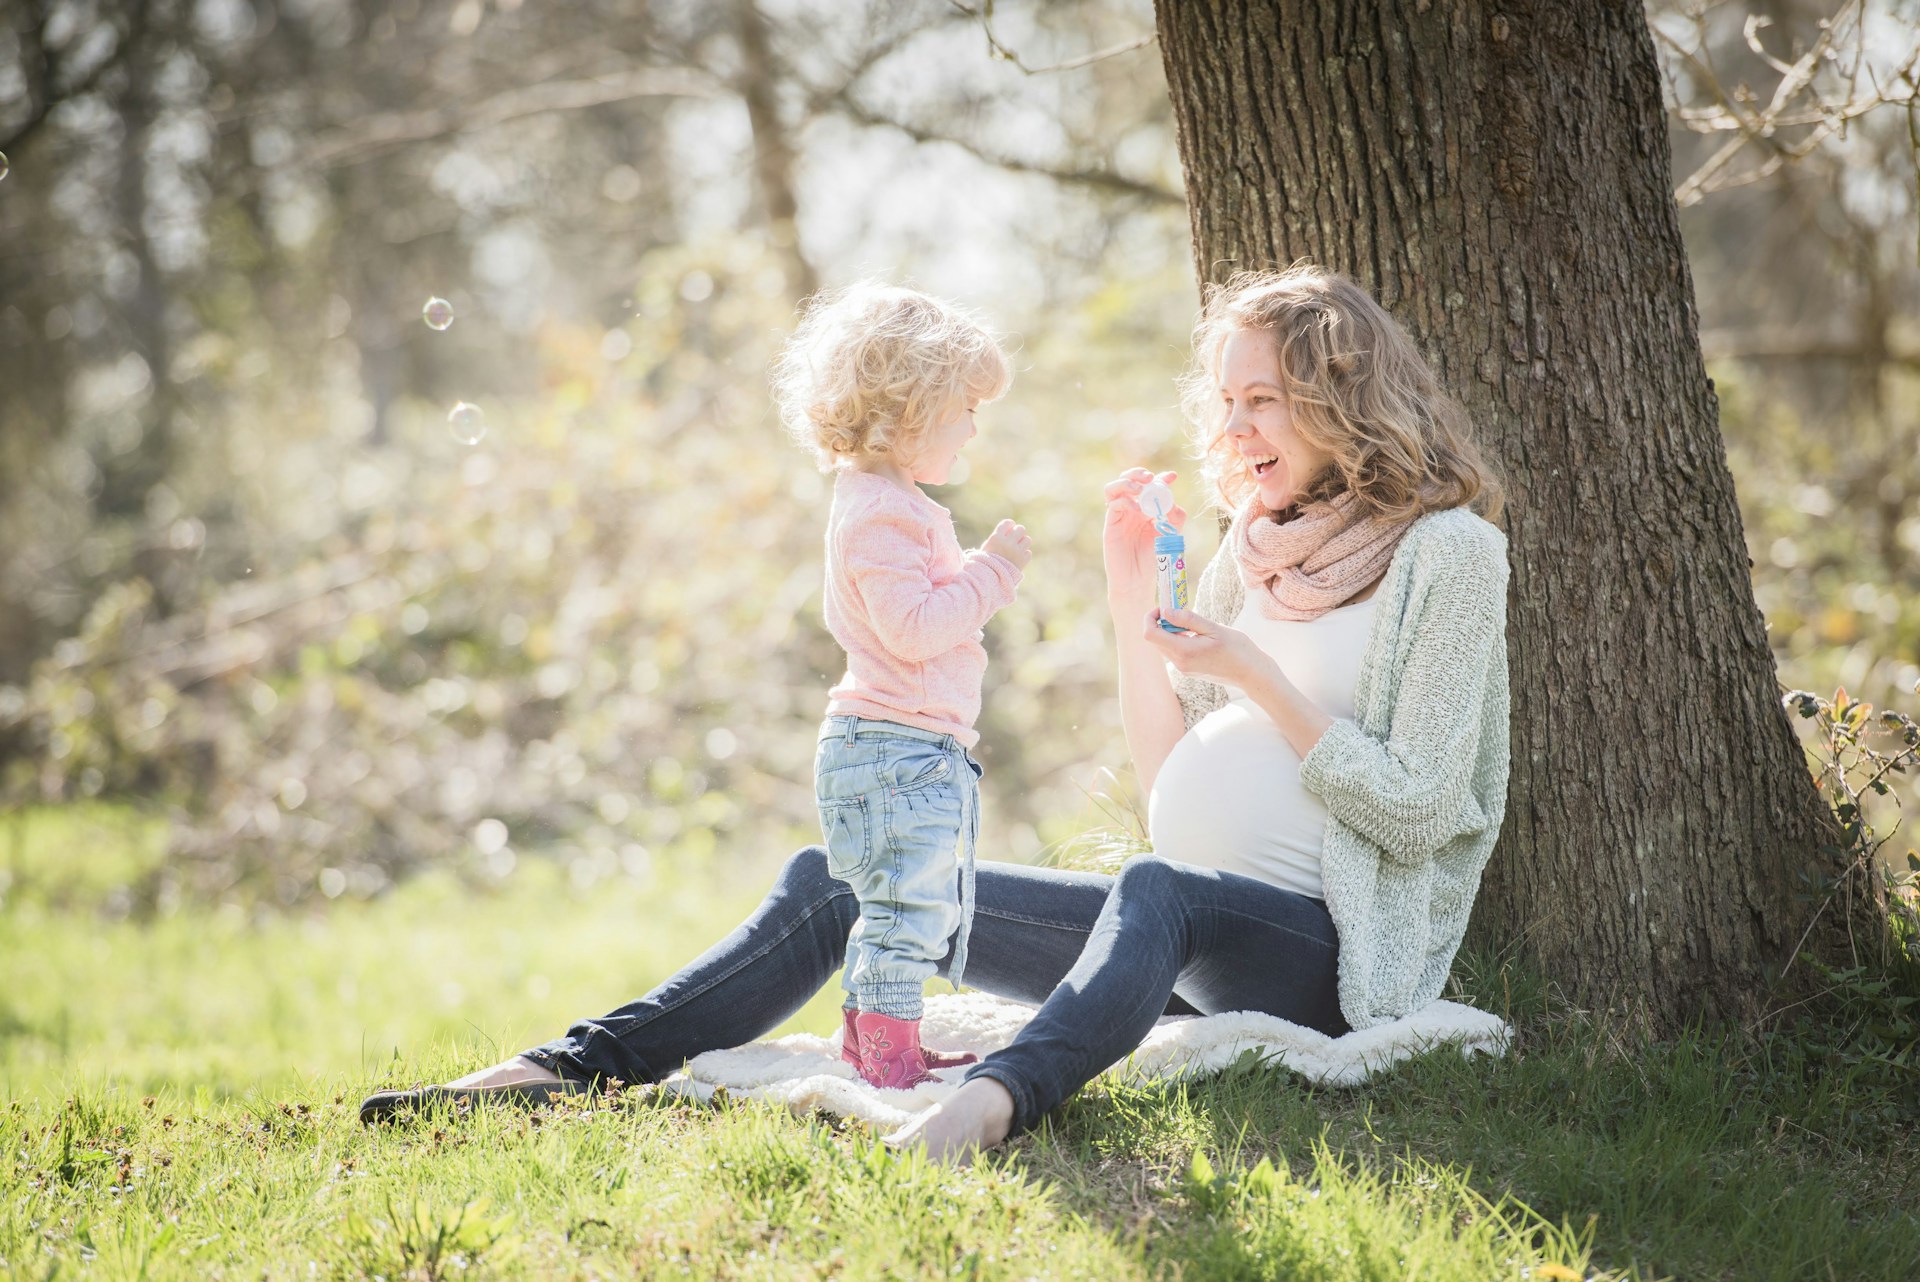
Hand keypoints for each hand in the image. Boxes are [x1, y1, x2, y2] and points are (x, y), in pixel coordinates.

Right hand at [982, 518, 1032, 569]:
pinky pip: (1028, 552)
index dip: (1010, 525)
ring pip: (1027, 539)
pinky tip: (1017, 559)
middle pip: (1020, 529)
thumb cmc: (986, 562)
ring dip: (1023, 543)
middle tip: (1015, 539)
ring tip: (1017, 549)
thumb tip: (1010, 529)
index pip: (1008, 523)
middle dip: (1018, 533)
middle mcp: (1007, 543)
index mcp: (996, 538)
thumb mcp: (987, 548)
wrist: (989, 579)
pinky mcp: (1023, 560)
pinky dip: (1024, 555)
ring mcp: (1016, 551)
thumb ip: (998, 537)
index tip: (1009, 529)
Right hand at [1102, 467, 1185, 615]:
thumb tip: (1172, 502)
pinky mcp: (1111, 524)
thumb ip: (1174, 516)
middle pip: (1129, 480)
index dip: (1161, 478)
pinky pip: (1113, 505)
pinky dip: (1124, 501)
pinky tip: (1136, 508)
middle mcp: (1132, 508)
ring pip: (1115, 487)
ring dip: (1127, 482)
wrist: (1138, 580)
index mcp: (1147, 508)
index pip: (1151, 486)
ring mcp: (1120, 515)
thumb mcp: (1170, 534)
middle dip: (1139, 474)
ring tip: (1139, 487)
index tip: (1172, 476)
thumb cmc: (1153, 558)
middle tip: (1150, 478)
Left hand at [1140, 607, 1273, 689]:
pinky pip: (1174, 652)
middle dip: (1162, 622)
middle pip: (1155, 640)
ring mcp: (1183, 669)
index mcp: (1184, 651)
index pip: (1150, 634)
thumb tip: (1166, 611)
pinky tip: (1196, 635)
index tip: (1164, 607)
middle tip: (1180, 610)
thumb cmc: (1237, 649)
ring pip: (1164, 645)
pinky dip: (1178, 640)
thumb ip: (1188, 620)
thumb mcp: (1214, 628)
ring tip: (1192, 624)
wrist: (1251, 673)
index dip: (1151, 617)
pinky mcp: (1188, 670)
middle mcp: (1179, 663)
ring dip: (1171, 631)